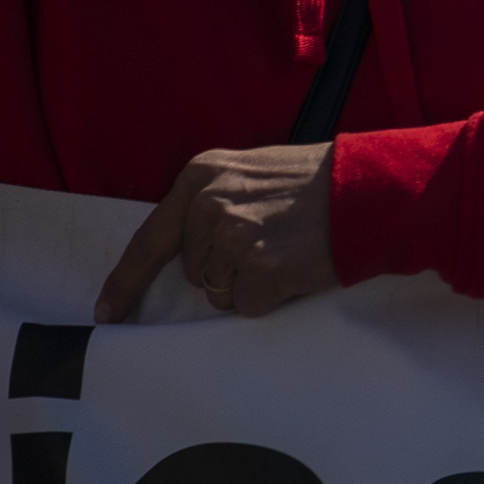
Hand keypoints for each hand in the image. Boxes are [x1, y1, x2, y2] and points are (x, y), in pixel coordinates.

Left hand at [97, 145, 337, 321]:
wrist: (375, 187)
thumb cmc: (322, 181)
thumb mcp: (255, 172)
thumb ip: (217, 200)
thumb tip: (190, 249)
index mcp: (201, 176)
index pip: (149, 239)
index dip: (127, 281)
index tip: (108, 311)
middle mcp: (208, 205)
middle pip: (194, 269)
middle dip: (227, 268)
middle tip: (274, 241)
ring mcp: (232, 237)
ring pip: (220, 292)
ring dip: (252, 282)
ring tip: (289, 249)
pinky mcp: (259, 268)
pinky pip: (249, 304)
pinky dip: (274, 295)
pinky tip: (299, 266)